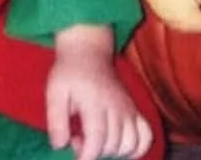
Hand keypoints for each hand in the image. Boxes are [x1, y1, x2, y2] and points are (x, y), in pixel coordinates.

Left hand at [48, 26, 152, 159]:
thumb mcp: (55, 91)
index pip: (97, 138)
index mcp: (94, 101)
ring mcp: (128, 108)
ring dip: (113, 152)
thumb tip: (60, 145)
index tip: (76, 158)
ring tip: (95, 141)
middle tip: (77, 138)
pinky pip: (145, 135)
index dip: (87, 155)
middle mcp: (116, 106)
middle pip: (113, 144)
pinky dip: (136, 148)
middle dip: (94, 152)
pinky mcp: (134, 110)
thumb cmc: (69, 73)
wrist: (88, 52)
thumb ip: (56, 119)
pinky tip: (119, 147)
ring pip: (131, 143)